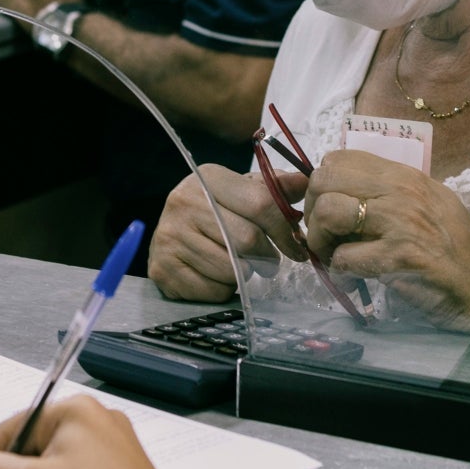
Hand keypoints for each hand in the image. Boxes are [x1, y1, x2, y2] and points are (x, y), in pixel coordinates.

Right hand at [150, 160, 301, 299]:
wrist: (169, 232)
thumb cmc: (214, 211)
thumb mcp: (242, 191)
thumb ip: (275, 188)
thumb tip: (306, 181)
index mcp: (208, 178)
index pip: (261, 204)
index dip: (286, 230)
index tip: (297, 247)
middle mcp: (183, 202)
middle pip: (248, 239)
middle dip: (268, 256)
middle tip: (268, 261)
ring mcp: (169, 236)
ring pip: (232, 269)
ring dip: (245, 273)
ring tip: (237, 264)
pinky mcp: (163, 268)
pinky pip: (214, 290)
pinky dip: (223, 289)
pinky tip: (215, 275)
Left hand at [303, 150, 469, 334]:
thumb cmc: (458, 251)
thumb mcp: (427, 205)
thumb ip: (389, 194)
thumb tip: (344, 194)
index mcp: (406, 176)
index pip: (339, 159)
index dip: (323, 186)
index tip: (330, 211)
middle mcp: (402, 192)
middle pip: (325, 180)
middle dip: (313, 212)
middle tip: (327, 238)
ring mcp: (402, 223)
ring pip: (328, 213)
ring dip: (322, 242)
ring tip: (336, 258)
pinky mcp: (401, 258)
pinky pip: (344, 258)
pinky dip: (340, 272)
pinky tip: (355, 278)